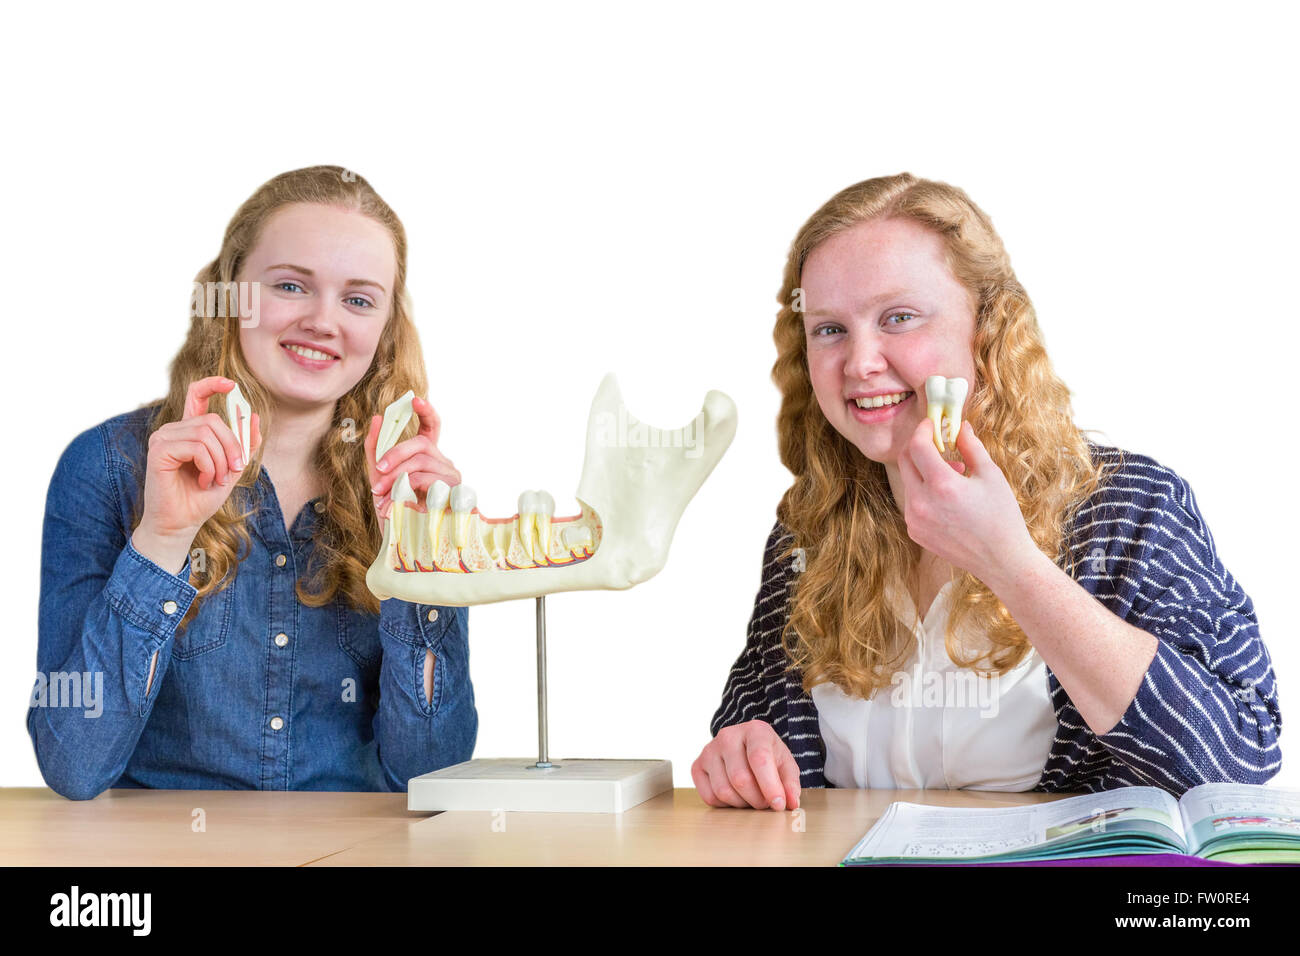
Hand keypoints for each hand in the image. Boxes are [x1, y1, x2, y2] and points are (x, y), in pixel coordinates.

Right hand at [136, 376, 260, 543]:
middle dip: (232, 446)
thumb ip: (243, 444)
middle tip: (233, 470)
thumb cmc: (203, 497)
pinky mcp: (159, 450)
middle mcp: (174, 430)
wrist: (183, 523)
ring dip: (220, 461)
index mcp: (189, 431)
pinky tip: (203, 481)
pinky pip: (196, 447)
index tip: (232, 384)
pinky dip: (208, 466)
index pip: (196, 395)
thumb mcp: (232, 467)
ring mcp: (163, 438)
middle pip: (213, 420)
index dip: (213, 385)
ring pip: (206, 434)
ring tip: (214, 479)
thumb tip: (255, 417)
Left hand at [364, 395, 460, 520]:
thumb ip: (376, 449)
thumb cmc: (396, 510)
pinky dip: (406, 491)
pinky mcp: (456, 494)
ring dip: (395, 477)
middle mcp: (443, 463)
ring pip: (422, 463)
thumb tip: (378, 417)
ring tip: (380, 496)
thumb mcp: (379, 479)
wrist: (405, 544)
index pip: (432, 427)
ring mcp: (452, 479)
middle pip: (421, 444)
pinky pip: (428, 482)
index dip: (426, 411)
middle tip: (377, 473)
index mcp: (428, 457)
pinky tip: (395, 504)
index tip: (413, 400)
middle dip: (395, 455)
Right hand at [691, 720, 800, 810]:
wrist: (745, 747)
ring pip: (723, 791)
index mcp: (755, 730)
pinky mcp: (697, 765)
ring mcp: (709, 750)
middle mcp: (728, 736)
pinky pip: (709, 797)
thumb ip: (790, 783)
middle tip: (766, 803)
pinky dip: (725, 805)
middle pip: (740, 779)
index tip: (779, 804)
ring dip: (742, 804)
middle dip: (757, 800)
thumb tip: (791, 802)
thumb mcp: (785, 764)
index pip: (759, 759)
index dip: (770, 786)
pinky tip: (735, 796)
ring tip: (751, 798)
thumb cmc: (768, 756)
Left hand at [897, 418, 1036, 583]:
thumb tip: (960, 425)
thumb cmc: (1002, 516)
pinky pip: (911, 501)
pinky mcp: (914, 531)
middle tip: (940, 445)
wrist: (1001, 560)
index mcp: (942, 486)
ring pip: (908, 481)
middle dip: (920, 447)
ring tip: (955, 475)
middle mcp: (921, 503)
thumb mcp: (991, 476)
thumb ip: (971, 446)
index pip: (917, 446)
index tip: (931, 423)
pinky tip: (948, 498)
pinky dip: (924, 491)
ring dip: (924, 471)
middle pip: (906, 461)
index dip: (923, 429)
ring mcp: (914, 519)